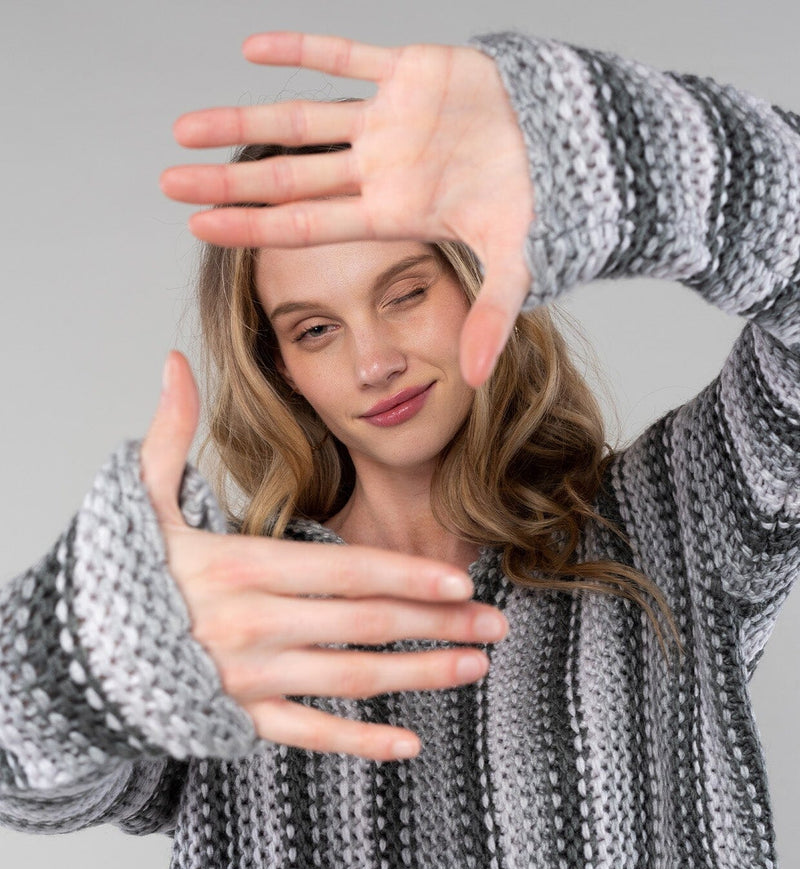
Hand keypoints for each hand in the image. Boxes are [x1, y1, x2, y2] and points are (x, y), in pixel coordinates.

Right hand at [139, 351, 508, 761]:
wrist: (76, 654)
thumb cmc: (122, 574)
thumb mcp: (141, 500)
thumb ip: (170, 435)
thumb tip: (172, 363)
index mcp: (239, 566)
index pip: (343, 570)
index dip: (407, 576)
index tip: (462, 580)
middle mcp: (251, 624)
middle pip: (363, 625)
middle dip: (437, 624)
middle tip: (496, 624)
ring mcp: (249, 677)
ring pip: (349, 678)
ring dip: (419, 675)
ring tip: (474, 667)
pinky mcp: (241, 720)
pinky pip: (309, 734)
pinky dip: (359, 742)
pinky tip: (410, 745)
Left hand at [159, 33, 533, 387]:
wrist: (571, 142)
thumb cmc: (540, 202)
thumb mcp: (517, 265)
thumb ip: (491, 316)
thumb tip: (472, 379)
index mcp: (391, 213)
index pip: (308, 223)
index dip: (254, 226)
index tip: (200, 229)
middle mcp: (378, 170)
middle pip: (290, 177)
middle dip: (230, 183)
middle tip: (168, 183)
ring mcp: (389, 121)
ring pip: (303, 120)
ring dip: (246, 121)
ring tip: (187, 127)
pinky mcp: (411, 70)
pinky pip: (348, 54)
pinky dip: (305, 51)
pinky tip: (252, 50)